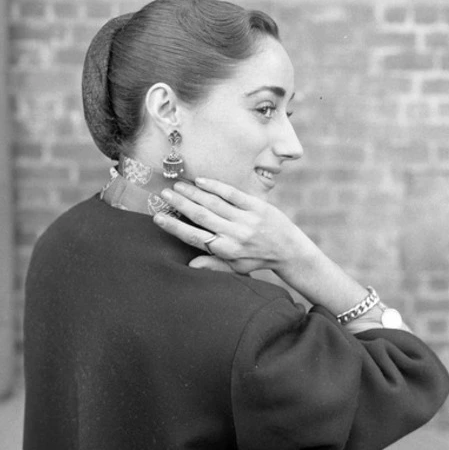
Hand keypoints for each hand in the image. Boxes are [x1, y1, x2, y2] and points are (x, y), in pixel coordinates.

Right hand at [153, 177, 313, 275]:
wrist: (290, 252)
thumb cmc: (258, 260)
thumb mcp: (236, 268)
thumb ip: (213, 265)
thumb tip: (190, 265)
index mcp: (226, 250)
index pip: (195, 237)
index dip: (175, 227)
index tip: (158, 218)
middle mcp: (234, 234)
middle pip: (201, 216)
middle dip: (180, 204)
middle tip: (164, 194)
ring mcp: (246, 219)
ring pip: (213, 203)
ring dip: (193, 193)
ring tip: (178, 185)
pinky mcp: (257, 206)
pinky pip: (232, 194)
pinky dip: (215, 187)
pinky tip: (201, 181)